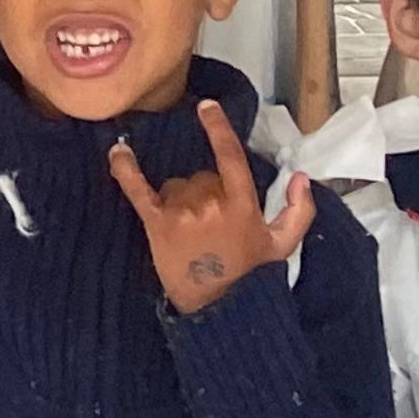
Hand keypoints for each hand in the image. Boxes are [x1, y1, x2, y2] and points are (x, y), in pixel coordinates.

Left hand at [107, 99, 316, 315]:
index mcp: (242, 203)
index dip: (218, 129)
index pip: (230, 156)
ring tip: (190, 235)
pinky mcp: (157, 226)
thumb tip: (302, 176)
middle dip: (204, 193)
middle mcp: (211, 203)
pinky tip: (116, 153)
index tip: (206, 107)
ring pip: (175, 187)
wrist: (221, 311)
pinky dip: (125, 171)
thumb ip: (298, 209)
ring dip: (180, 200)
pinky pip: (138, 191)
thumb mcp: (284, 245)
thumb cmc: (252, 276)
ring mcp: (183, 213)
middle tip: (210, 229)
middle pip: (200, 176)